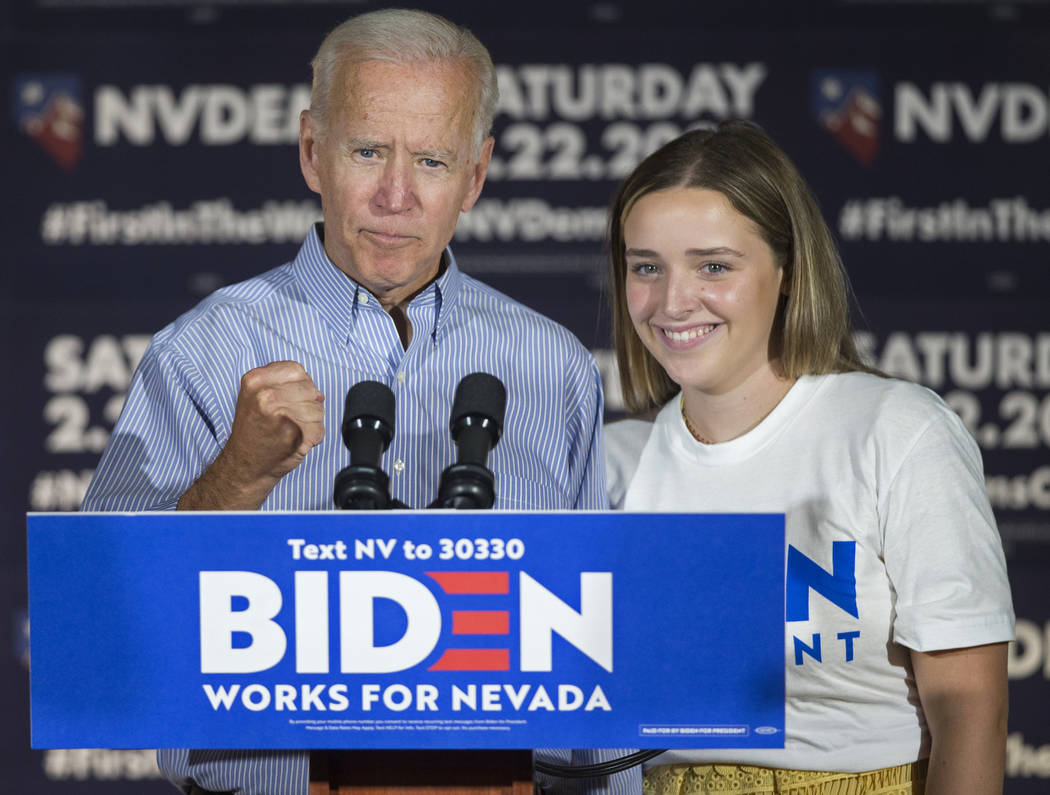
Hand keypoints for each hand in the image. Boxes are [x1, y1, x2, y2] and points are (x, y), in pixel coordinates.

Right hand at [179, 361, 324, 509]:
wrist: (244, 464)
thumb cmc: (253, 431)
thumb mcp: (255, 396)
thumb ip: (282, 384)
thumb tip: (317, 391)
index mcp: (255, 380)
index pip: (296, 370)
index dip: (300, 384)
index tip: (291, 398)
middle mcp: (266, 395)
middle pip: (310, 389)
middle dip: (307, 404)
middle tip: (288, 419)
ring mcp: (281, 414)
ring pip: (318, 409)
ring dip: (310, 422)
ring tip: (290, 430)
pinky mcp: (294, 433)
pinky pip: (319, 428)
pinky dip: (313, 438)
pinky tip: (295, 441)